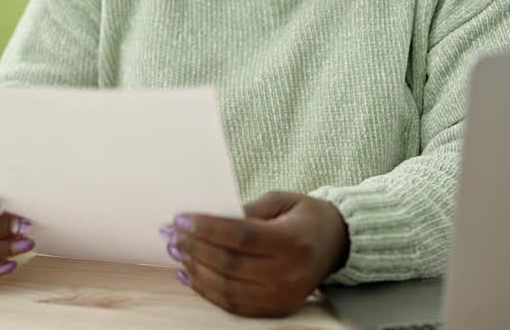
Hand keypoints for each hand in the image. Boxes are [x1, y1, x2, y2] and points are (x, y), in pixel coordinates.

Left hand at [165, 191, 349, 316]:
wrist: (337, 244)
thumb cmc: (305, 216)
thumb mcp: (280, 201)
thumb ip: (246, 210)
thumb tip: (205, 219)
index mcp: (293, 241)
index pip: (241, 237)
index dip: (207, 229)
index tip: (182, 219)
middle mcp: (290, 273)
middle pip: (230, 265)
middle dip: (194, 248)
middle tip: (172, 234)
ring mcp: (283, 296)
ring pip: (227, 289)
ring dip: (195, 270)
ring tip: (177, 252)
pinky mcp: (276, 309)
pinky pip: (233, 305)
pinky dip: (206, 291)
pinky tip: (189, 273)